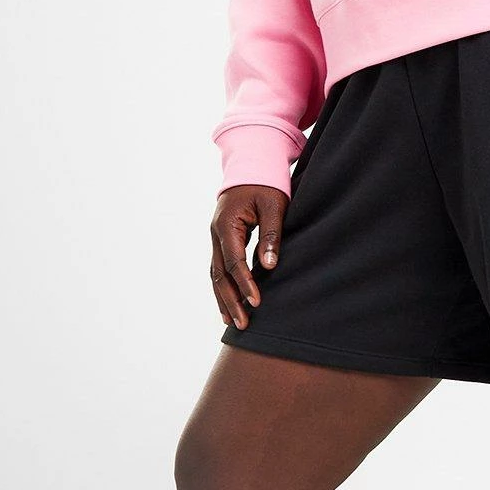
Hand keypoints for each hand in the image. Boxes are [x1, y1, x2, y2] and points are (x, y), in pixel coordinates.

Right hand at [209, 184, 286, 328]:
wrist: (251, 165)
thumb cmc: (266, 184)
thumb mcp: (274, 205)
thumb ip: (271, 235)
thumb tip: (269, 266)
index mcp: (227, 225)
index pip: (234, 262)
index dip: (245, 284)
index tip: (257, 302)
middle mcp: (216, 233)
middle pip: (219, 274)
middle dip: (230, 300)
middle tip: (242, 324)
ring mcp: (215, 237)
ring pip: (215, 274)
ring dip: (223, 298)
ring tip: (232, 322)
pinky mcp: (221, 240)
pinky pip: (219, 268)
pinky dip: (223, 287)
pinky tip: (229, 303)